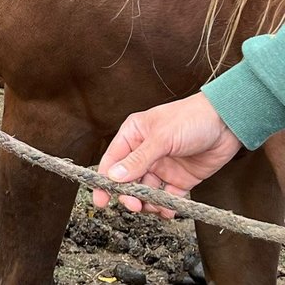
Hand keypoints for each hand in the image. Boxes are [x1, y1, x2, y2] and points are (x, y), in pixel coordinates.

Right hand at [91, 92, 242, 217]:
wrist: (227, 123)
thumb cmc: (190, 118)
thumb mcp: (161, 138)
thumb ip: (138, 160)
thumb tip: (114, 176)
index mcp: (133, 136)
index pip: (113, 161)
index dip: (105, 180)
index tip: (100, 199)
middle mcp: (145, 152)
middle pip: (128, 180)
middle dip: (129, 194)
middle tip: (133, 205)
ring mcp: (163, 166)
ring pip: (147, 191)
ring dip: (147, 202)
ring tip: (154, 207)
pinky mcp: (180, 178)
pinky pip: (168, 196)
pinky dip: (166, 206)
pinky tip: (167, 210)